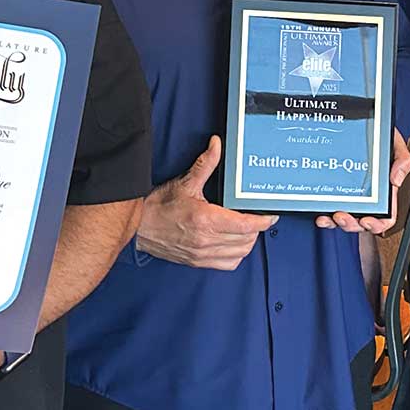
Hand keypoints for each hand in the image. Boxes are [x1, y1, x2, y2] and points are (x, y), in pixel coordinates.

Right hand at [136, 135, 276, 269]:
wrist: (139, 227)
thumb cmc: (159, 206)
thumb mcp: (184, 182)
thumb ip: (205, 164)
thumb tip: (217, 144)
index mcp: (206, 220)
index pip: (246, 225)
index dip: (263, 221)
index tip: (270, 215)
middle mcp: (206, 240)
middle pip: (246, 240)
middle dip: (256, 229)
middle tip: (258, 217)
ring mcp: (202, 254)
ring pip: (240, 253)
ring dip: (248, 242)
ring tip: (247, 229)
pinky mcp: (197, 262)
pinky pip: (228, 264)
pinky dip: (236, 255)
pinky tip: (235, 243)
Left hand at [317, 130, 409, 233]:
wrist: (357, 118)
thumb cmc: (377, 131)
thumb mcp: (394, 141)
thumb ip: (402, 159)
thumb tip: (396, 179)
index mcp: (383, 189)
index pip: (386, 216)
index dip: (377, 224)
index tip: (367, 220)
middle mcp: (366, 195)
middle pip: (361, 222)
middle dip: (351, 224)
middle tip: (342, 216)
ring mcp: (349, 193)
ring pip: (343, 219)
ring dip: (336, 222)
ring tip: (330, 216)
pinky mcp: (333, 189)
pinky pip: (328, 208)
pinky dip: (324, 215)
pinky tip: (320, 213)